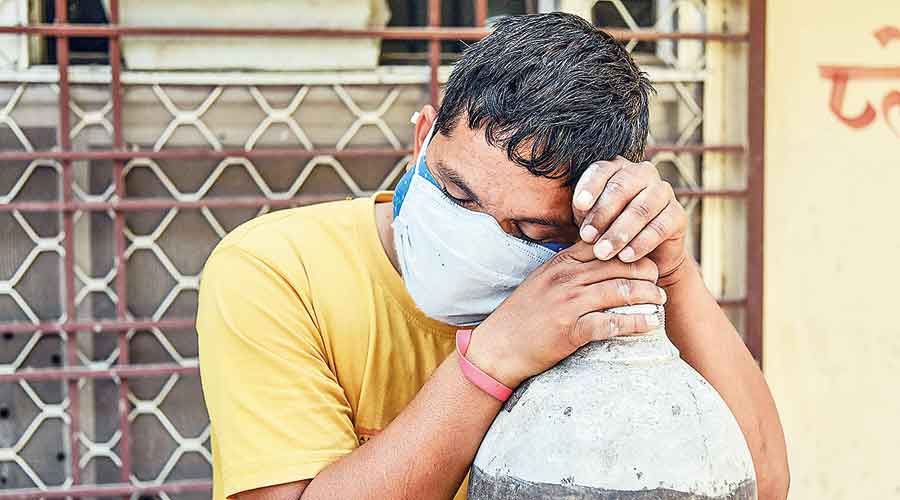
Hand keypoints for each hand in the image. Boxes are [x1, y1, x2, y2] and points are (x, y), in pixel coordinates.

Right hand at [464, 241, 666, 387]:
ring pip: (619, 291)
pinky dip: (635, 322)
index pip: (604, 246)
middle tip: (659, 281)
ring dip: (647, 296)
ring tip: (660, 301)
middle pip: (618, 266)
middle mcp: (565, 278)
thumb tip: (601, 261)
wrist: (498, 347)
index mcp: (560, 262)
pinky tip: (650, 323)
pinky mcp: (570, 330)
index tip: (645, 260)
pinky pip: (611, 323)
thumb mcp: (542, 280)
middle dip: (645, 272)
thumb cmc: (522, 316)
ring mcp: (568, 303)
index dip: (630, 250)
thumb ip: (569, 268)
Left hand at [571, 156, 687, 284]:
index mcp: (617, 168)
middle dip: (602, 214)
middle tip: (587, 237)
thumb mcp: (591, 219)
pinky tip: (626, 257)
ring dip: (619, 232)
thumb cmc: (609, 231)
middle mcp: (643, 173)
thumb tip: (580, 209)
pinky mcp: (678, 214)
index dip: (590, 187)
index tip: (579, 205)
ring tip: (603, 253)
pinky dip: (641, 243)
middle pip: (621, 188)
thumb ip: (584, 212)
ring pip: (640, 209)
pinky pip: (660, 227)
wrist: (645, 256)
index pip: (601, 170)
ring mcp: (663, 192)